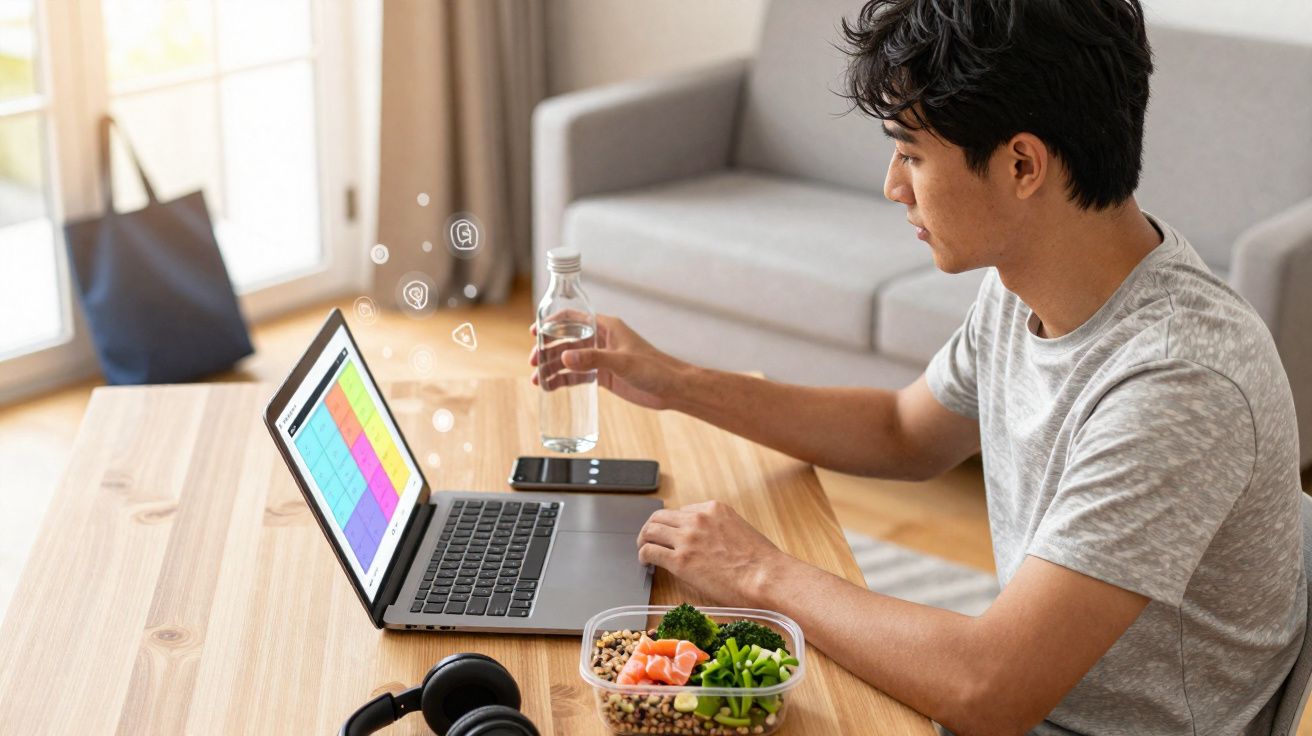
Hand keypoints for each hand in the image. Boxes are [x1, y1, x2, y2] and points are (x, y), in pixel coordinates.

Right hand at [528, 313, 687, 410]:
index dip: (552, 323)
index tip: (535, 332)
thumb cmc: (654, 368)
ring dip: (552, 368)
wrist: (672, 388)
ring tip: (537, 381)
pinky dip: (563, 380)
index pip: (572, 319)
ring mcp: (601, 358)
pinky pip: (577, 375)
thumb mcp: (622, 362)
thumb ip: (593, 360)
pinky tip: (551, 388)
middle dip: (548, 351)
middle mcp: (601, 340)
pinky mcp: (603, 375)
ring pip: (569, 360)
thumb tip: (564, 358)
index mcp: (606, 327)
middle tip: (534, 362)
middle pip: (566, 341)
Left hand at [636, 501, 787, 605]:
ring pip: (650, 530)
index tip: (672, 535)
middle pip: (660, 516)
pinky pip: (650, 551)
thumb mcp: (739, 530)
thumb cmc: (761, 562)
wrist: (766, 577)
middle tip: (649, 540)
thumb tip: (706, 542)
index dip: (674, 525)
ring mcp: (687, 538)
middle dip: (652, 528)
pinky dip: (643, 555)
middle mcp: (698, 518)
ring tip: (644, 550)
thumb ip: (718, 529)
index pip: (682, 511)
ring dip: (644, 539)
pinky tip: (646, 563)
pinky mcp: (680, 560)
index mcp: (714, 508)